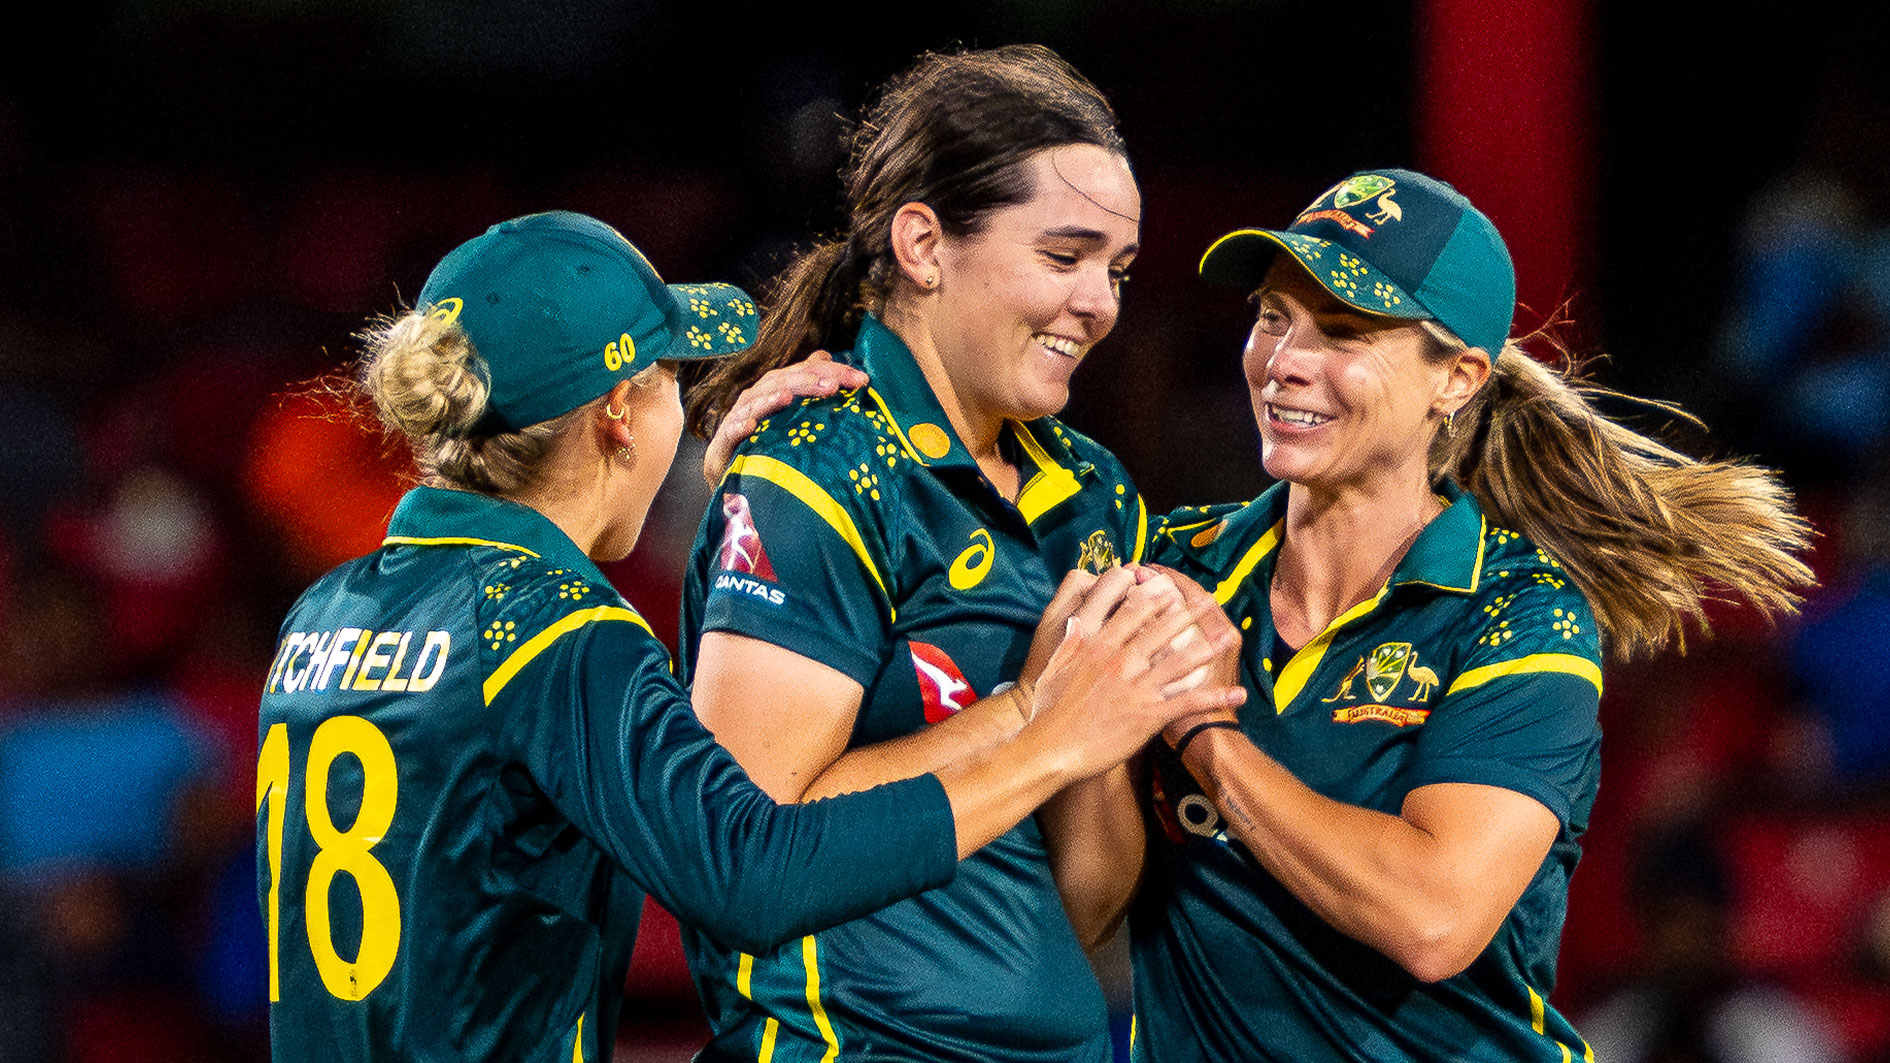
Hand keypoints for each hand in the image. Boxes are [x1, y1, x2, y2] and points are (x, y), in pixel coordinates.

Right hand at [702, 350, 869, 485]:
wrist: (731, 467)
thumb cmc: (767, 439)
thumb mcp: (793, 414)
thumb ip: (808, 388)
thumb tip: (826, 356)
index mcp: (780, 387)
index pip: (808, 372)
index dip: (833, 372)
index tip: (862, 381)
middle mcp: (760, 395)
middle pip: (785, 380)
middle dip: (810, 381)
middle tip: (835, 386)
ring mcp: (741, 415)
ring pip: (758, 400)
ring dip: (773, 397)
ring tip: (790, 397)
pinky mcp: (726, 439)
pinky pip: (732, 430)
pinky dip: (740, 426)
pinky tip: (750, 425)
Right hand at [1025, 575, 1245, 781]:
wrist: (1051, 745)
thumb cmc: (1047, 705)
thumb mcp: (1052, 660)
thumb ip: (1068, 635)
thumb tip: (1077, 614)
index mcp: (1097, 642)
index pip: (1130, 609)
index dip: (1152, 595)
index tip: (1167, 586)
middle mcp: (1120, 659)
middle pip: (1161, 629)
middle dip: (1188, 613)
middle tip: (1208, 601)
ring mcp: (1136, 686)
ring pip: (1181, 660)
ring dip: (1209, 648)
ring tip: (1229, 638)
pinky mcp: (1148, 714)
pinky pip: (1189, 702)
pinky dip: (1216, 698)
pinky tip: (1237, 694)